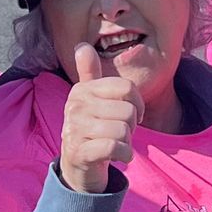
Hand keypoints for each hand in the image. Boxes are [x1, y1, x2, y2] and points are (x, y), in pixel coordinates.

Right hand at [59, 43, 140, 192]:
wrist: (78, 166)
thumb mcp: (91, 99)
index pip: (126, 88)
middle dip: (132, 127)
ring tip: (117, 145)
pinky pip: (114, 148)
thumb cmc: (91, 129)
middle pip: (128, 111)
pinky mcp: (79, 152)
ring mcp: (74, 130)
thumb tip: (82, 46)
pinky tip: (119, 157)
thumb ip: (89, 73)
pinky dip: (125, 155)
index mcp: (82, 90)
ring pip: (122, 130)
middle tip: (120, 134)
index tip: (131, 114)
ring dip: (127, 143)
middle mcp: (75, 106)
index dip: (137, 103)